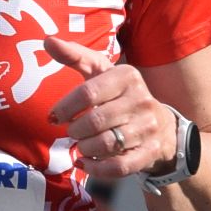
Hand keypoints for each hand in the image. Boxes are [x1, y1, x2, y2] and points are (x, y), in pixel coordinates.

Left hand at [41, 35, 178, 180]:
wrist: (162, 126)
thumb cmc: (121, 96)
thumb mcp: (102, 73)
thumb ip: (76, 56)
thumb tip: (48, 40)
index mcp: (127, 76)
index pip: (88, 92)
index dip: (65, 107)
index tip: (54, 117)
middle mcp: (141, 100)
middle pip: (95, 121)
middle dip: (75, 130)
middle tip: (71, 132)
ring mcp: (148, 128)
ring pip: (106, 144)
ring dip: (85, 149)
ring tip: (81, 146)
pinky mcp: (150, 152)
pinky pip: (119, 167)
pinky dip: (97, 169)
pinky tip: (85, 164)